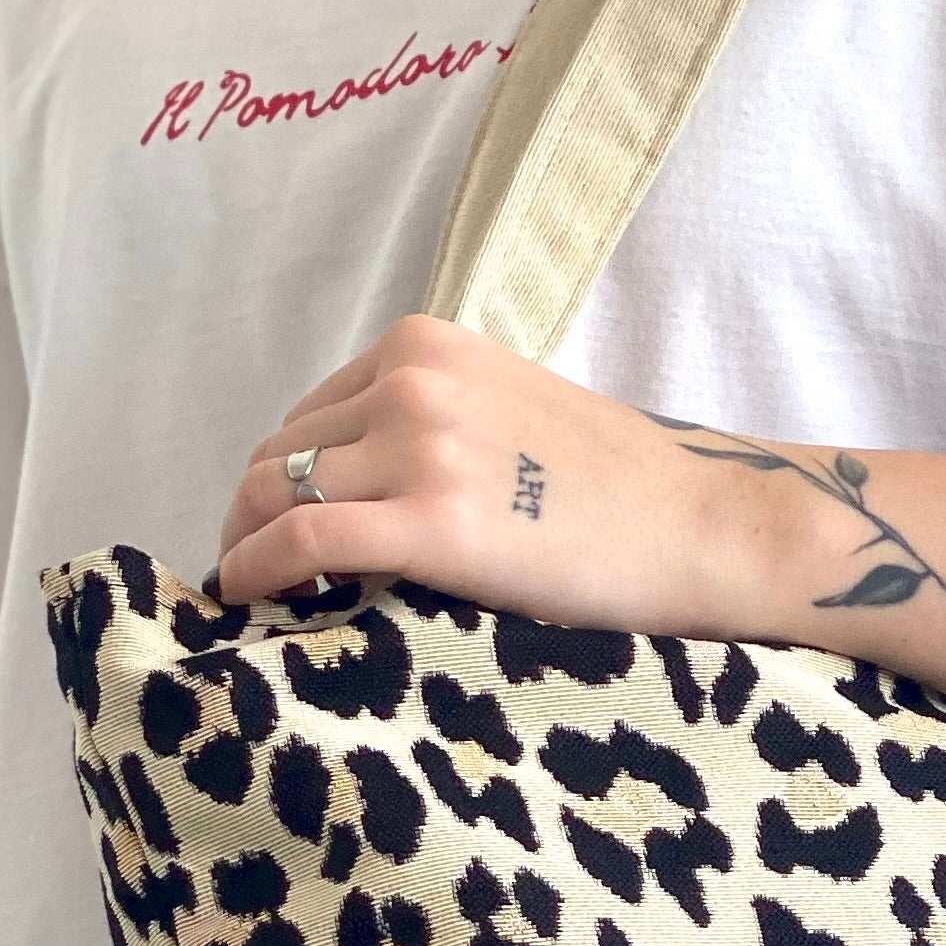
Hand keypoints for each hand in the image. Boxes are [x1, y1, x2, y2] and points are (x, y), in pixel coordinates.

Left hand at [211, 316, 766, 634]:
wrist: (699, 524)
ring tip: (255, 597)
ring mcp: (419, 445)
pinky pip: (301, 542)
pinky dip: (256, 571)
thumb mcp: (509, 414)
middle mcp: (412, 379)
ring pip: (276, 493)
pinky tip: (246, 600)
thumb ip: (432, 425)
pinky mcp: (430, 520)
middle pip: (280, 452)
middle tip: (256, 574)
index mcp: (426, 345)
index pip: (310, 413)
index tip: (278, 529)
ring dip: (248, 547)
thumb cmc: (618, 491)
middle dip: (255, 515)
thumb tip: (359, 484)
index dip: (284, 478)